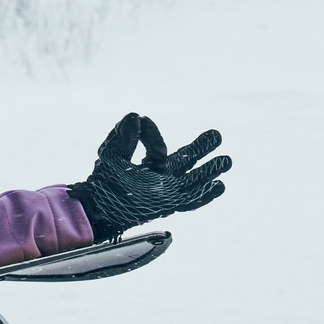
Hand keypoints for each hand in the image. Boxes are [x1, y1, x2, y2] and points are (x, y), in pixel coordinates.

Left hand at [69, 114, 231, 237]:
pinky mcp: (168, 206)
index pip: (162, 151)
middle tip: (217, 135)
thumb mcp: (113, 153)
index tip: (142, 127)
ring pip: (193, 181)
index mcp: (151, 167)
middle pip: (187, 162)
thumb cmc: (102, 183)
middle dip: (202, 149)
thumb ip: (125, 136)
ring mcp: (167, 194)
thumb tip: (137, 116)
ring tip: (227, 160)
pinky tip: (220, 186)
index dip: (154, 139)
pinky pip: (190, 202)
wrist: (97, 207)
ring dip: (210, 171)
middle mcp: (162, 180)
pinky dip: (205, 195)